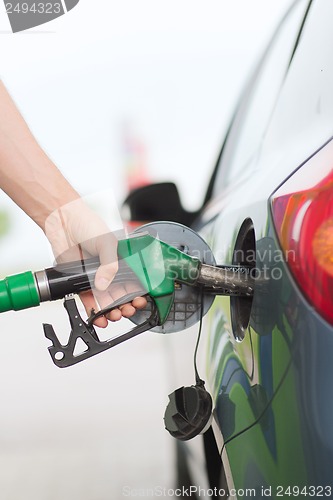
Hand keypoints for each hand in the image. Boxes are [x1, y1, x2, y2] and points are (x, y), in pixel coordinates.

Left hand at [44, 199, 146, 326]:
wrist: (63, 223)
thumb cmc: (87, 225)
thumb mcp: (106, 242)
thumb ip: (109, 264)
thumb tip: (103, 284)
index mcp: (122, 261)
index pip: (134, 281)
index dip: (138, 293)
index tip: (139, 301)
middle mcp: (110, 271)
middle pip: (122, 294)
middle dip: (126, 306)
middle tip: (126, 310)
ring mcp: (95, 278)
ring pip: (107, 301)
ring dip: (111, 311)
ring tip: (113, 315)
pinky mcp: (80, 283)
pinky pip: (89, 301)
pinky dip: (94, 311)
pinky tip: (98, 317)